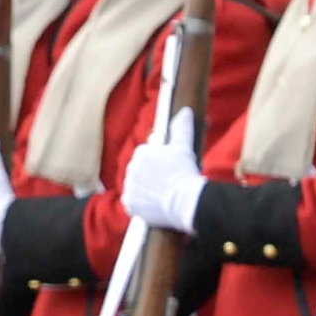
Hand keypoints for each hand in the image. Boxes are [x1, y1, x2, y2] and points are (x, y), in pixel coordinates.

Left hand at [116, 110, 204, 237]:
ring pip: (135, 185)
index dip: (157, 160)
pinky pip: (132, 202)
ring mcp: (129, 188)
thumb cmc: (186, 172)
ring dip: (144, 187)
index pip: (145, 154)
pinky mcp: (130, 205)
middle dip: (150, 173)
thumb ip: (182, 127)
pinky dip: (140, 203)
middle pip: (139, 170)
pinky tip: (153, 203)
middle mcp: (131, 169)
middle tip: (166, 181)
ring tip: (161, 192)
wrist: (186, 201)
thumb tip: (185, 110)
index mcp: (141, 154)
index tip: (168, 167)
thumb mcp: (184, 146)